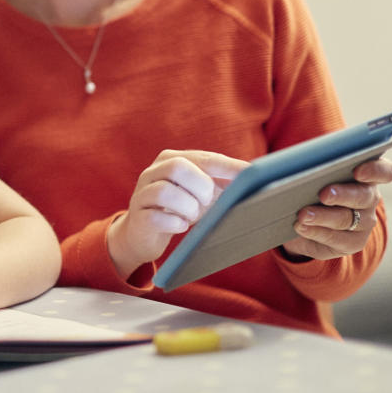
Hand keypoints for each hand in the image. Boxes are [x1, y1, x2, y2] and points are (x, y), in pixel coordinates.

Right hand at [108, 150, 247, 278]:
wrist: (143, 234)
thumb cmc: (178, 209)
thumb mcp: (199, 193)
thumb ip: (221, 184)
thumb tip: (253, 184)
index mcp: (171, 159)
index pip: (203, 157)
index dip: (227, 166)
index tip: (250, 175)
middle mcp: (152, 172)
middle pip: (178, 167)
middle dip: (201, 186)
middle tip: (209, 201)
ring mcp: (142, 194)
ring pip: (163, 191)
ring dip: (187, 207)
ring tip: (193, 216)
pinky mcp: (137, 217)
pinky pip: (155, 217)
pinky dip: (174, 223)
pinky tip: (181, 226)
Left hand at [282, 158, 391, 259]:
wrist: (306, 220)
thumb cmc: (311, 187)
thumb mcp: (314, 174)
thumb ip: (314, 166)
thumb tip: (294, 158)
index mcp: (366, 176)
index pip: (383, 171)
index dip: (374, 170)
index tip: (357, 171)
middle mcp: (369, 198)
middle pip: (363, 196)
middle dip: (342, 195)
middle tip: (323, 194)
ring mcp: (364, 222)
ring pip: (347, 219)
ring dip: (324, 217)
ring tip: (303, 215)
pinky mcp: (352, 242)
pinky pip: (336, 239)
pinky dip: (316, 232)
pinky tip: (301, 227)